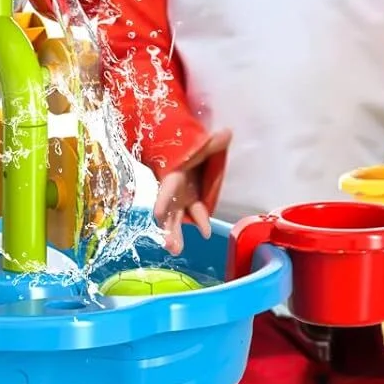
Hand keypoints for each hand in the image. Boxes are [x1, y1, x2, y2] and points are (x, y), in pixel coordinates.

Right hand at [153, 127, 231, 255]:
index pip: (165, 191)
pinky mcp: (191, 200)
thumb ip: (211, 142)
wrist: (187, 149)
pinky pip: (195, 213)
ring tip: (177, 250)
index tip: (156, 214)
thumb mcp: (200, 143)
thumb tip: (227, 133)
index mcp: (172, 176)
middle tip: (169, 246)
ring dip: (177, 234)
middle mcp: (175, 190)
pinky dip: (199, 223)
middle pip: (169, 213)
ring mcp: (182, 197)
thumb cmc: (189, 146)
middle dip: (168, 229)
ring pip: (177, 219)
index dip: (161, 202)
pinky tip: (206, 234)